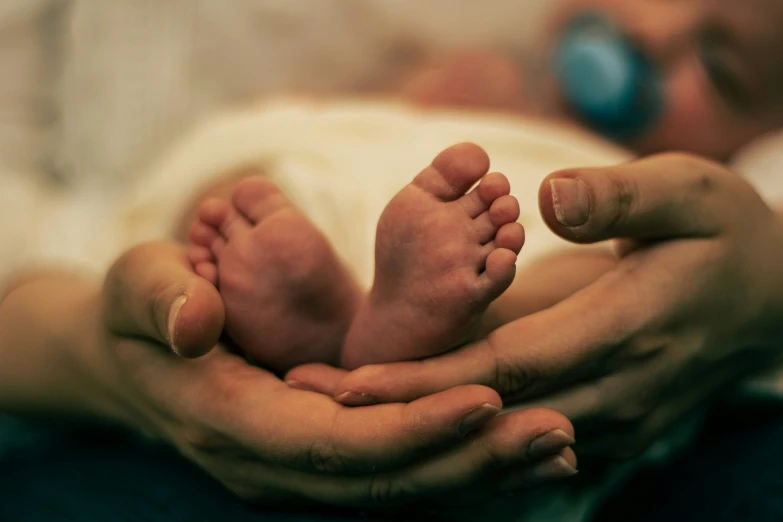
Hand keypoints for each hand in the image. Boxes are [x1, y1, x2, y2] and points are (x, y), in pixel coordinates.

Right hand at [99, 242, 577, 507]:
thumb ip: (160, 299)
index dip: (415, 430)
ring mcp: (300, 469)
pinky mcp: (321, 457)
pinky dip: (457, 462)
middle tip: (558, 434)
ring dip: (480, 469)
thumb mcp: (137, 289)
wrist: (133, 354)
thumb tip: (194, 319)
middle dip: (473, 461)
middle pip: (387, 483)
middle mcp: (276, 465)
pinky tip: (511, 441)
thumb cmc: (142, 310)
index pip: (339, 444)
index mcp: (238, 425)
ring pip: (401, 488)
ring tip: (558, 445)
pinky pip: (396, 472)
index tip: (490, 398)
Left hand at [292, 153, 782, 457]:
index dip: (426, 380)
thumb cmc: (723, 236)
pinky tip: (413, 426)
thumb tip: (547, 198)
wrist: (770, 300)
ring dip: (425, 429)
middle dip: (401, 412)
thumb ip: (621, 197)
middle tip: (316, 401)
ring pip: (504, 438)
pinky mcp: (610, 424)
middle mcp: (614, 390)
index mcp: (623, 330)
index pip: (506, 367)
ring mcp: (614, 418)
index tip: (353, 383)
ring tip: (346, 412)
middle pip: (490, 412)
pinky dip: (468, 436)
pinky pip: (528, 442)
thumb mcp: (688, 192)